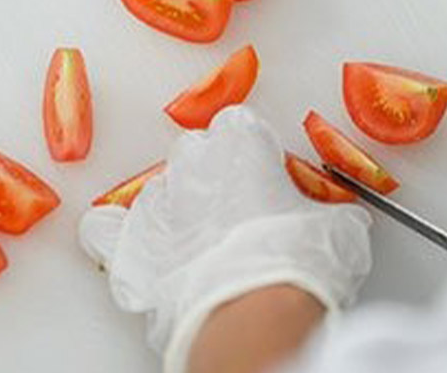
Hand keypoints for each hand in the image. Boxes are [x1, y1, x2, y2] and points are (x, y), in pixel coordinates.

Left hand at [79, 106, 371, 369]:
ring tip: (201, 238)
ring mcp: (156, 208)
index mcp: (240, 146)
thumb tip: (342, 223)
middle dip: (214, 173)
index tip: (270, 172)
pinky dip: (114, 235)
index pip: (241, 125)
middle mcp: (192, 167)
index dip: (256, 150)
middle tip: (241, 208)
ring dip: (176, 207)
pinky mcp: (131, 253)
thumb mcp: (339, 230)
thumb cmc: (294, 267)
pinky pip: (105, 231)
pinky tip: (129, 240)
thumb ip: (330, 213)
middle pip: (195, 151)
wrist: (253, 321)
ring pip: (157, 190)